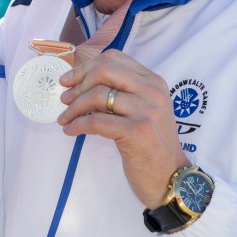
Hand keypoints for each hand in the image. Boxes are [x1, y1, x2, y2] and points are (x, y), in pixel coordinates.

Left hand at [57, 49, 190, 208]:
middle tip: (65, 98)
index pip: (114, 58)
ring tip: (65, 119)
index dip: (86, 67)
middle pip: (105, 70)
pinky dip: (77, 124)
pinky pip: (96, 121)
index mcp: (153, 82)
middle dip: (79, 82)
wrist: (171, 178)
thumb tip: (80, 83)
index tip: (69, 80)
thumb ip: (123, 93)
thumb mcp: (144, 110)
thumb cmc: (152, 145)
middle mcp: (152, 91)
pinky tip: (70, 131)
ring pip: (98, 95)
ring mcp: (146, 111)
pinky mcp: (137, 132)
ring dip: (74, 107)